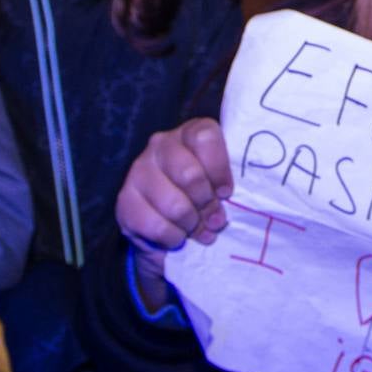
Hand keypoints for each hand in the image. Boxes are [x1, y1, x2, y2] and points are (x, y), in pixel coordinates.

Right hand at [115, 118, 232, 308]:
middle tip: (215, 219)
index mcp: (190, 133)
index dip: (219, 169)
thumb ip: (231, 181)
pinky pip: (154, 225)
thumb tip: (246, 195)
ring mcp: (138, 170)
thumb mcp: (223, 185)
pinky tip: (177, 237)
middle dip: (207, 204)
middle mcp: (161, 144)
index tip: (227, 193)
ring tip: (198, 230)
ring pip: (174, 204)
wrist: (171, 231)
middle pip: (190, 174)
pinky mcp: (124, 200)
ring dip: (191, 224)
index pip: (205, 137)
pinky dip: (172, 237)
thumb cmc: (206, 200)